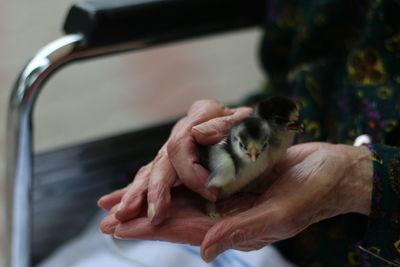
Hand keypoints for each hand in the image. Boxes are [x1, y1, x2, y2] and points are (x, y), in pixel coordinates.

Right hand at [98, 99, 251, 224]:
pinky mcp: (175, 162)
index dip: (191, 172)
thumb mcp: (250, 124)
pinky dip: (138, 191)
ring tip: (121, 213)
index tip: (211, 194)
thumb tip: (199, 134)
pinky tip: (118, 204)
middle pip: (162, 159)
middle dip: (153, 189)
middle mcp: (185, 129)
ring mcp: (178, 145)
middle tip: (148, 213)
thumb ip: (227, 127)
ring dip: (137, 193)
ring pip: (152, 170)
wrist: (261, 129)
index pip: (182, 144)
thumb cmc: (258, 128)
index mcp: (203, 115)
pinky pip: (153, 177)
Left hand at [101, 142, 373, 261]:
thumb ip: (242, 231)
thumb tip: (205, 251)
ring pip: (180, 195)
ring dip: (151, 195)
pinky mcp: (232, 173)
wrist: (331, 170)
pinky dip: (174, 175)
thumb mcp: (281, 214)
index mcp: (234, 225)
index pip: (183, 230)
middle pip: (174, 214)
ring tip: (120, 198)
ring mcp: (228, 192)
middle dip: (140, 215)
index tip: (118, 228)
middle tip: (107, 217)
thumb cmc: (313, 193)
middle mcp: (226, 211)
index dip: (150, 228)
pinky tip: (157, 172)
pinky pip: (196, 175)